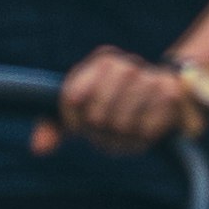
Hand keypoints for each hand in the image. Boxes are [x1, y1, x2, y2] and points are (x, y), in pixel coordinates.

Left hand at [43, 48, 191, 155]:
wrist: (169, 94)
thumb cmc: (115, 106)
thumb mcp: (83, 112)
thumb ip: (54, 127)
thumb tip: (38, 149)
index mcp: (102, 59)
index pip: (71, 98)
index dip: (73, 120)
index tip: (80, 125)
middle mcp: (124, 64)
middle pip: (96, 116)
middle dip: (99, 132)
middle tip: (106, 131)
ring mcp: (149, 77)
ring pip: (121, 125)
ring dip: (121, 137)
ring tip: (124, 131)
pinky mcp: (170, 96)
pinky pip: (145, 131)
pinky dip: (141, 138)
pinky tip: (144, 128)